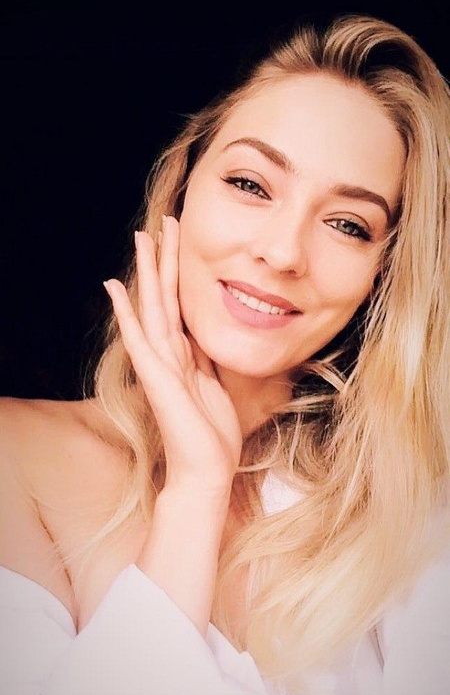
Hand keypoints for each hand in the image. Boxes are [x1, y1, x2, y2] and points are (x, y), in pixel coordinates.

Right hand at [103, 216, 242, 496]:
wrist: (205, 473)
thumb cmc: (212, 435)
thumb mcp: (217, 386)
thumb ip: (206, 360)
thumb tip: (206, 336)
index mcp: (184, 355)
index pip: (180, 304)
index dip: (180, 272)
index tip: (179, 241)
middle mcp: (169, 354)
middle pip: (165, 296)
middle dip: (165, 258)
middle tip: (162, 221)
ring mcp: (160, 365)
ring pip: (153, 307)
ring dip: (148, 272)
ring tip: (141, 238)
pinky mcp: (157, 378)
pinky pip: (139, 339)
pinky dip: (127, 313)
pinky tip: (115, 288)